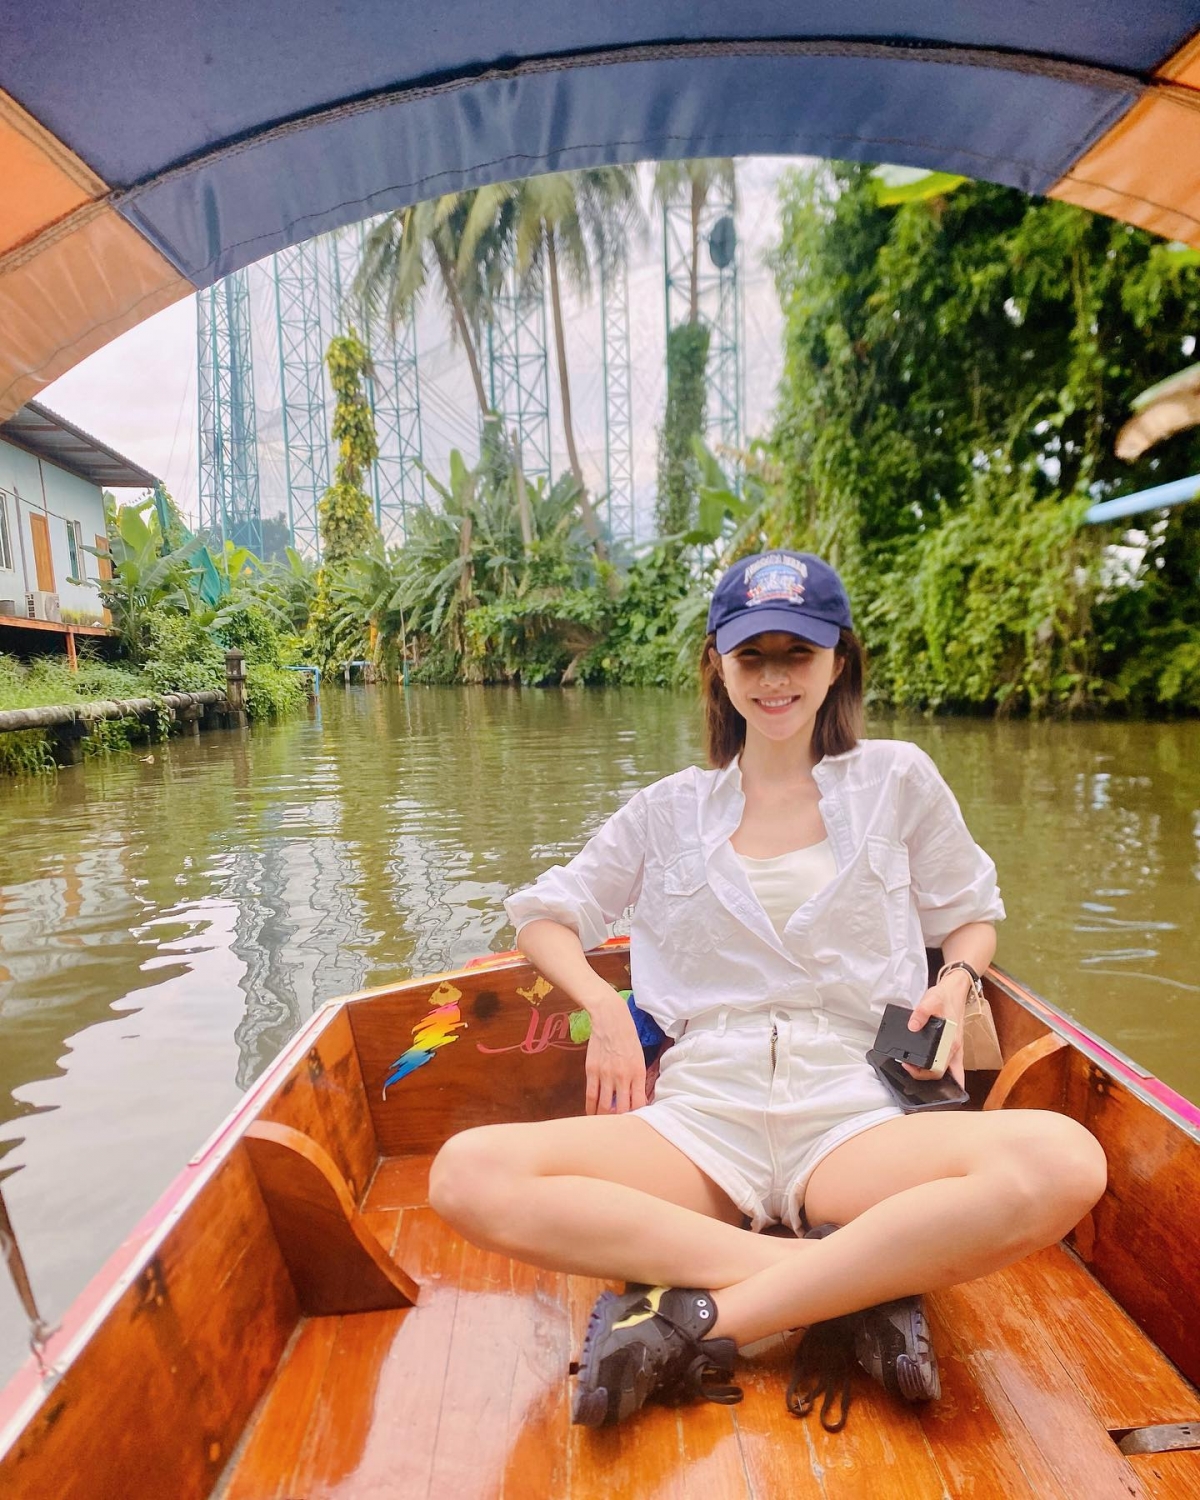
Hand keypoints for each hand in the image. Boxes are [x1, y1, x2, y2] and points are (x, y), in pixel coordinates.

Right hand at [583, 990, 647, 1114]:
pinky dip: (591, 1109)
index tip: (636, 1123)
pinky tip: (591, 1115)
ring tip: (605, 1126)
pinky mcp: (592, 1070)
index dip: (638, 1117)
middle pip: (622, 1109)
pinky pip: (591, 1095)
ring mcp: (606, 1074)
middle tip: (620, 1129)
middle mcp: (623, 1076)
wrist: (611, 1019)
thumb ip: (638, 1079)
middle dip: (621, 1122)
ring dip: (604, 1119)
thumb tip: (637, 1099)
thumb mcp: (640, 1058)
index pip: (639, 1103)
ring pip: (604, 1106)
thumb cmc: (628, 1038)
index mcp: (638, 1073)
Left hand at [901, 975, 968, 1088]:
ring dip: (931, 1073)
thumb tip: (912, 1026)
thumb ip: (921, 1013)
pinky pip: (948, 1063)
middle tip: (908, 1067)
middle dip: (924, 1076)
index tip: (908, 1066)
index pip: (939, 1070)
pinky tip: (926, 1064)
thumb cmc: (946, 996)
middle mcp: (955, 1048)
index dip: (923, 1073)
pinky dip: (938, 1067)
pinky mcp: (952, 1044)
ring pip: (947, 1071)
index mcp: (951, 1042)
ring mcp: (955, 1047)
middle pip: (942, 1074)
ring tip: (914, 1067)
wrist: (956, 990)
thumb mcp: (931, 1000)